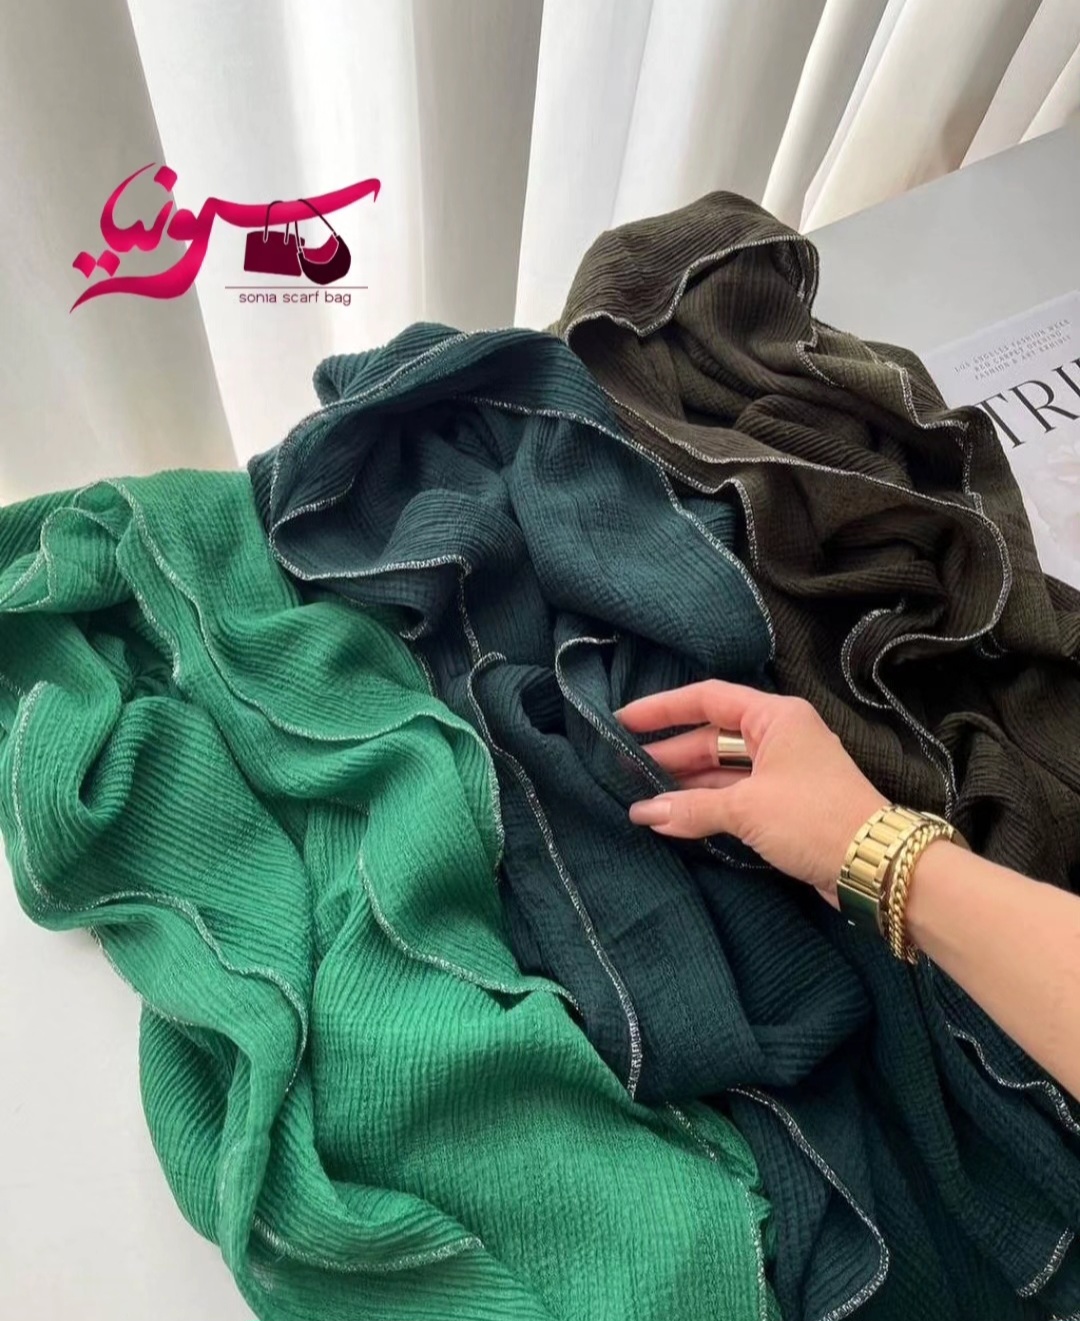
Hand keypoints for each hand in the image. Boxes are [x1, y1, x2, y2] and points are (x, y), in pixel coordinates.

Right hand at [617, 681, 886, 905]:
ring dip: (684, 784)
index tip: (623, 720)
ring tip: (639, 797)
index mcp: (775, 717)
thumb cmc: (813, 818)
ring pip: (721, 769)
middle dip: (669, 754)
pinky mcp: (784, 805)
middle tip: (622, 768)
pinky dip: (705, 805)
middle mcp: (778, 736)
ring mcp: (782, 772)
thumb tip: (644, 814)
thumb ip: (691, 808)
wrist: (875, 865)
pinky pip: (734, 796)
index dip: (662, 709)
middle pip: (711, 736)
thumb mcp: (747, 808)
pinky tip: (672, 817)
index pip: (707, 698)